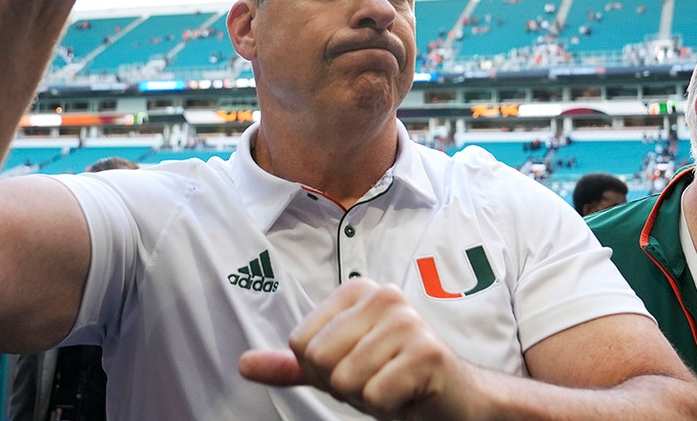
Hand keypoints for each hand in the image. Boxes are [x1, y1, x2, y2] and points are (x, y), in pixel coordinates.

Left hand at [239, 278, 471, 419]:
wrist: (452, 399)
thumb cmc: (393, 378)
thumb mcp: (336, 369)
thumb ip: (291, 365)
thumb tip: (243, 364)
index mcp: (356, 291)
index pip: (299, 343)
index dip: (321, 370)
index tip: (355, 367)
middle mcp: (382, 296)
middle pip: (318, 359)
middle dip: (342, 384)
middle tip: (375, 379)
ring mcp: (407, 322)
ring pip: (345, 379)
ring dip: (367, 396)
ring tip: (392, 385)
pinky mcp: (427, 353)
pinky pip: (376, 396)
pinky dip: (388, 406)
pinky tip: (407, 393)